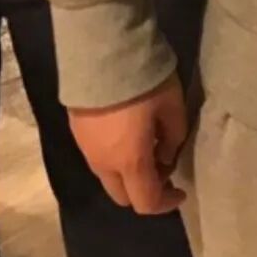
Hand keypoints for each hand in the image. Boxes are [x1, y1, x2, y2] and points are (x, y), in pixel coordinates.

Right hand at [69, 72, 187, 213]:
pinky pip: (97, 157)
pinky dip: (114, 157)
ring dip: (128, 174)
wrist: (103, 52)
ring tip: (146, 146)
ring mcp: (85, 149)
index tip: (181, 191)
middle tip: (163, 166)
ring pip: (108, 177)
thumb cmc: (145, 83)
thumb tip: (165, 157)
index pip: (146, 202)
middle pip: (123, 196)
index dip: (166, 203)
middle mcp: (103, 164)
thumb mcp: (173, 108)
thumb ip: (173, 140)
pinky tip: (127, 133)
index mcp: (129, 163)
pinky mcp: (76, 131)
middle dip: (144, 190)